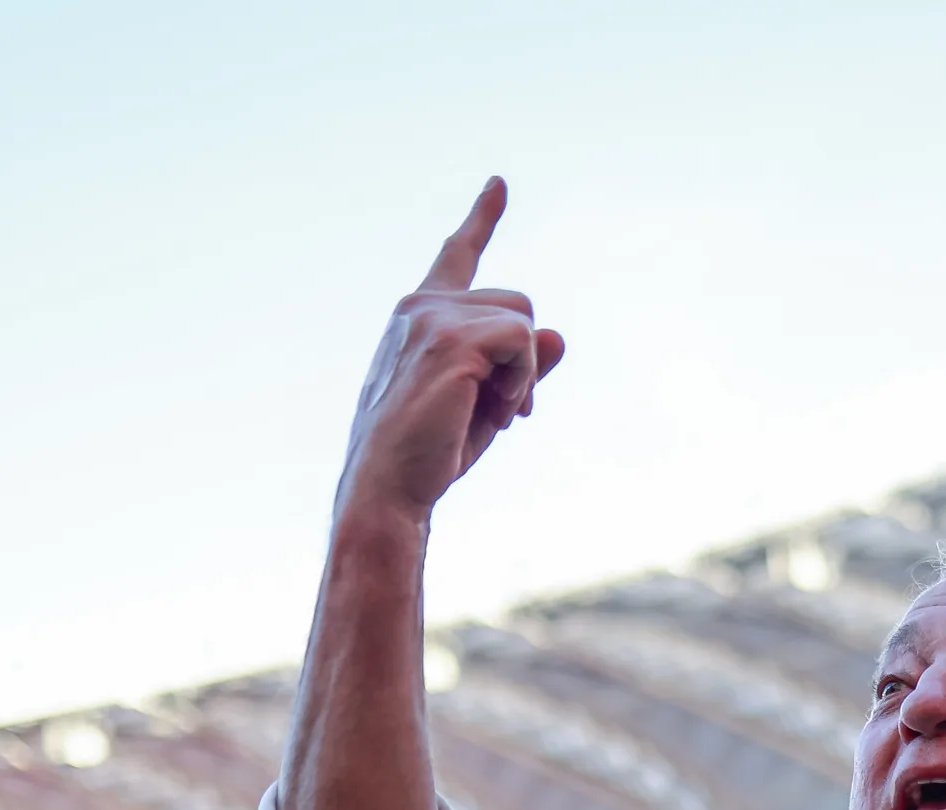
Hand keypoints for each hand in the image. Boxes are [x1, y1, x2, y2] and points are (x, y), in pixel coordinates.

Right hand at [335, 178, 565, 527]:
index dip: (481, 219)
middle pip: (517, 302)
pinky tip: (498, 411)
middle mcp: (421, 305)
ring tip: (494, 412)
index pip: (457, 255)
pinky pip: (523, 339)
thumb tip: (557, 334)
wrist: (388, 488)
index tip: (499, 185)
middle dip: (524, 360)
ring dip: (525, 373)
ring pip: (523, 319)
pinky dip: (523, 379)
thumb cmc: (431, 451)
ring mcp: (432, 317)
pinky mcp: (450, 338)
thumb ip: (522, 363)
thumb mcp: (487, 401)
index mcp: (421, 315)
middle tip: (504, 410)